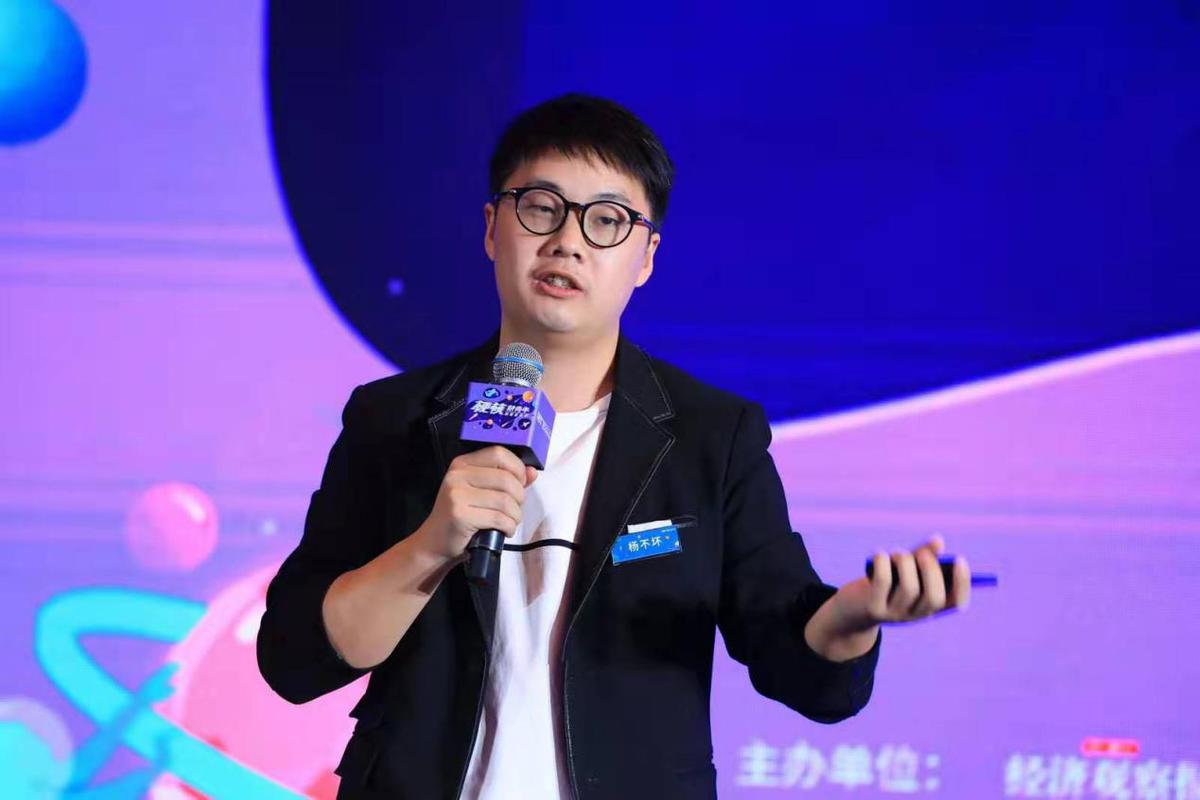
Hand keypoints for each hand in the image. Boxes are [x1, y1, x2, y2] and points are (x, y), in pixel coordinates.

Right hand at [413, 446, 537, 562]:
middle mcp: (457, 475)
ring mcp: (457, 495)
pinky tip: (504, 531)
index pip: (499, 454)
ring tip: (509, 522)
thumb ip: (508, 479)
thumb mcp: (481, 492)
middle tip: (514, 510)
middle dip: (519, 498)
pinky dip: (509, 527)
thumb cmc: (462, 516)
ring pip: (505, 501)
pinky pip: (499, 518)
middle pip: (506, 479)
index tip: (521, 483)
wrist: (434, 543)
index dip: (517, 468)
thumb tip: (532, 471)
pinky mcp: (460, 515)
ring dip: (515, 516)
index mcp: (462, 463)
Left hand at [804, 535, 970, 660]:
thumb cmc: (882, 585)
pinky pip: (883, 583)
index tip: (960, 560)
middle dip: (931, 570)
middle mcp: (915, 614)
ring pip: (909, 589)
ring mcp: (894, 614)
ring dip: (905, 562)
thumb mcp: (902, 571)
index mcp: (928, 607)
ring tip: (897, 553)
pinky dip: (884, 563)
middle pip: (934, 597)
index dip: (962, 583)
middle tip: (921, 553)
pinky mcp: (873, 608)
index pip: (955, 602)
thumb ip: (921, 556)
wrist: (850, 610)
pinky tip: (879, 555)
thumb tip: (938, 541)